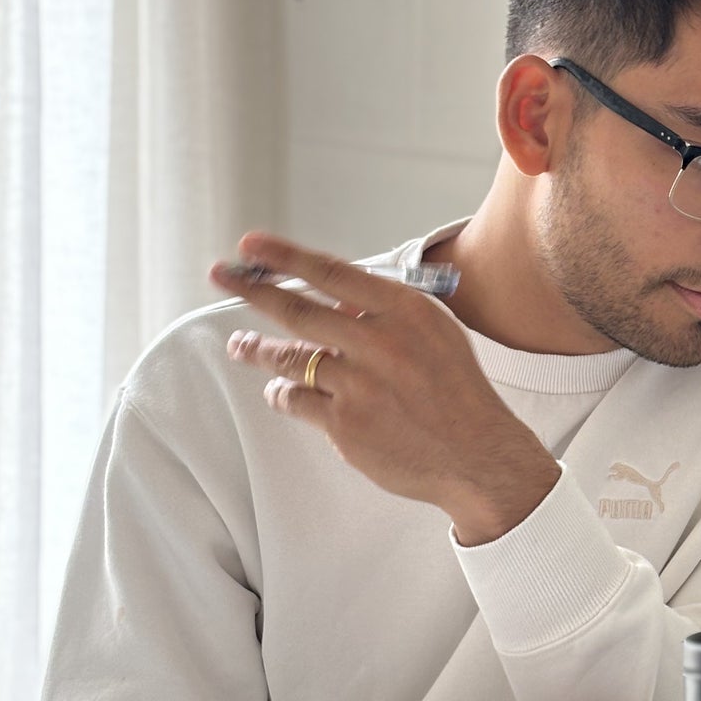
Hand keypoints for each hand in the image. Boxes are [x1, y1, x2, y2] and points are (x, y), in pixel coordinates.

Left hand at [210, 231, 559, 543]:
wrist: (479, 456)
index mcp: (406, 312)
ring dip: (257, 349)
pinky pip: (295, 399)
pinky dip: (282, 393)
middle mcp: (381, 343)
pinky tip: (279, 390)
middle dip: (252, 291)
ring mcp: (360, 385)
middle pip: (299, 310)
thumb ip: (385, 314)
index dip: (285, 256)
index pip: (333, 272)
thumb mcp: (435, 335)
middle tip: (222, 276)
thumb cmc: (457, 393)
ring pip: (288, 357)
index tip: (251, 245)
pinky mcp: (345, 425)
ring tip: (241, 345)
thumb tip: (332, 303)